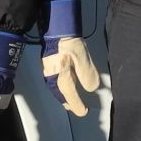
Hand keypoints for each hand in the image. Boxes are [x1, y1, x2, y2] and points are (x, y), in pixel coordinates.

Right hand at [41, 0, 100, 118]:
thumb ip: (87, 73)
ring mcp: (48, 71)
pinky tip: (63, 86)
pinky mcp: (48, 66)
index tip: (83, 112)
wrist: (56, 28)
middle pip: (60, 94)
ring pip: (56, 89)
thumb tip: (91, 88)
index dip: (77, 104)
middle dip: (68, 102)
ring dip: (63, 96)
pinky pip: (54, 82)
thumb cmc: (69, 42)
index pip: (70, 94)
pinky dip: (59, 88)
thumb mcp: (82, 56)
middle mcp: (52, 76)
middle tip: (76, 108)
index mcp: (61, 75)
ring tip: (69, 102)